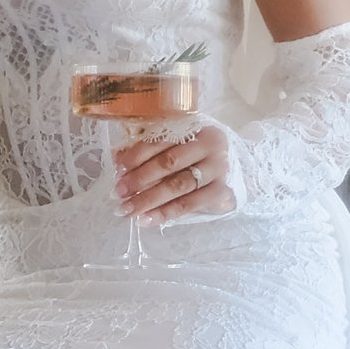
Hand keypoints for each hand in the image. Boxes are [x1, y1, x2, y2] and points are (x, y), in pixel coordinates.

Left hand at [113, 116, 235, 224]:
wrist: (232, 171)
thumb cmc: (196, 156)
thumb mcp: (175, 146)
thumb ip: (149, 150)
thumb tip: (116, 157)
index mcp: (195, 128)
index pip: (161, 140)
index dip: (137, 155)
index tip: (118, 169)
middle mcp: (210, 147)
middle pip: (169, 163)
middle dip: (139, 179)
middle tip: (118, 193)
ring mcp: (218, 170)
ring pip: (177, 186)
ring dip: (148, 199)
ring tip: (127, 210)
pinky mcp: (221, 192)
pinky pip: (188, 205)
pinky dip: (164, 213)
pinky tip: (146, 220)